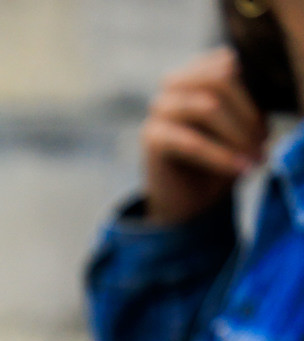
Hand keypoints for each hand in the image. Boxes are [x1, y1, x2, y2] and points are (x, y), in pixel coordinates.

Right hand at [142, 48, 267, 224]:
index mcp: (194, 72)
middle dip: (246, 114)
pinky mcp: (152, 138)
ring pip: (207, 106)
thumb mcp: (239, 126)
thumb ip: (248, 106)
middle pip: (219, 79)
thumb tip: (261, 110)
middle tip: (262, 146)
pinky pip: (192, 142)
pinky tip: (238, 169)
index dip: (250, 97)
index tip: (263, 132)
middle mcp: (173, 84)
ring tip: (253, 159)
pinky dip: (220, 157)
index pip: (227, 65)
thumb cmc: (216, 159)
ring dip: (236, 135)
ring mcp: (159, 109)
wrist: (185, 200)